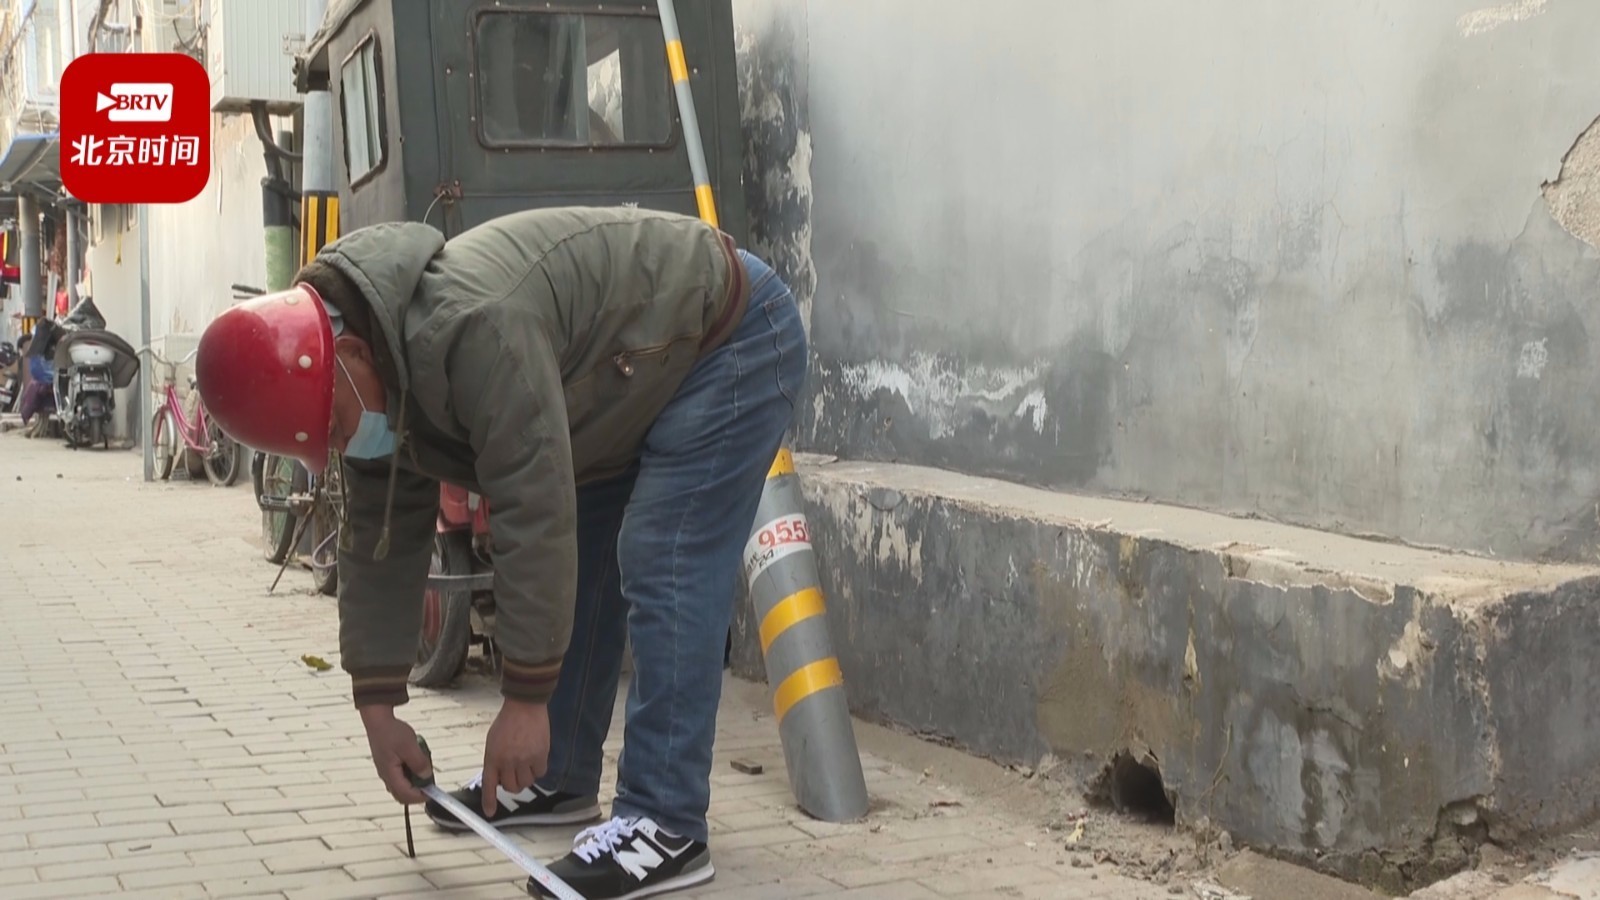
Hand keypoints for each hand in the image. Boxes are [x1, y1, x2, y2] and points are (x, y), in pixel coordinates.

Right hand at [359, 706, 431, 804]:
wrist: (378, 721)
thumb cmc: (392, 732)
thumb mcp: (410, 746)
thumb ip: (419, 763)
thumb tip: (427, 776)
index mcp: (390, 774)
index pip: (405, 795)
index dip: (420, 796)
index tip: (432, 792)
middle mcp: (386, 776)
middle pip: (402, 795)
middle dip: (417, 793)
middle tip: (429, 784)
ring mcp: (386, 771)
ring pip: (401, 787)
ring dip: (414, 783)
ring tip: (423, 769)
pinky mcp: (388, 765)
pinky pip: (400, 777)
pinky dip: (410, 775)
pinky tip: (415, 762)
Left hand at [481, 699, 550, 815]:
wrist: (525, 706)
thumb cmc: (507, 721)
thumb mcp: (493, 741)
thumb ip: (494, 760)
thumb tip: (499, 778)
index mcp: (492, 757)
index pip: (489, 785)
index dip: (489, 801)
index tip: (490, 813)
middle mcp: (507, 761)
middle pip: (511, 788)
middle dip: (512, 784)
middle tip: (514, 774)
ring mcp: (524, 759)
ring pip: (526, 783)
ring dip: (525, 777)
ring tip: (525, 764)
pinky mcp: (540, 755)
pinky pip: (540, 774)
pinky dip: (538, 770)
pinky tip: (535, 759)